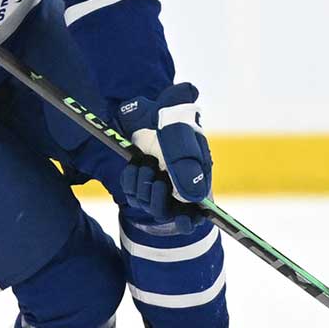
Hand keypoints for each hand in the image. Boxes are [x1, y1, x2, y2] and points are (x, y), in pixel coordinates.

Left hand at [116, 83, 211, 231]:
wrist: (149, 106)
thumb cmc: (173, 119)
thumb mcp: (181, 137)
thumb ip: (186, 165)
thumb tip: (192, 197)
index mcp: (197, 178)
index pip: (198, 212)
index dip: (190, 221)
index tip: (184, 220)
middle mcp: (178, 185)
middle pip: (167, 212)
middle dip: (158, 199)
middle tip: (157, 177)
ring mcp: (158, 182)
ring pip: (147, 204)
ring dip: (143, 187)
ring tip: (146, 164)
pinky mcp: (140, 179)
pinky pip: (132, 192)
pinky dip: (130, 181)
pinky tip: (135, 166)